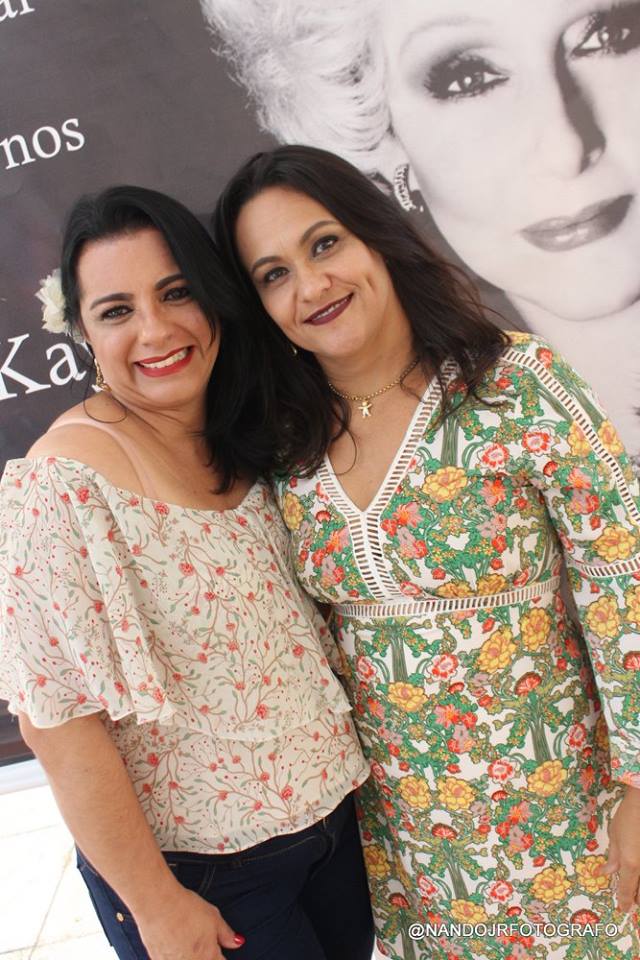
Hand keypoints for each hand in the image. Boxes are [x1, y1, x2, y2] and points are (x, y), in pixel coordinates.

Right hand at [135, 884, 244, 959]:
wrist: (158, 904)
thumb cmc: (184, 909)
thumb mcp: (214, 918)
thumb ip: (226, 934)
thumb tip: (237, 942)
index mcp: (208, 957)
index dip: (221, 955)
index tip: (218, 949)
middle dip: (206, 955)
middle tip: (200, 940)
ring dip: (190, 955)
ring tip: (187, 939)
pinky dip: (176, 954)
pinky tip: (174, 942)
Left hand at [601, 785, 639, 912]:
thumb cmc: (628, 817)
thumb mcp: (615, 835)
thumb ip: (613, 857)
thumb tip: (606, 872)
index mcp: (630, 863)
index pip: (626, 889)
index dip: (624, 900)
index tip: (622, 908)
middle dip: (636, 900)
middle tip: (630, 901)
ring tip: (636, 891)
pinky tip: (638, 875)